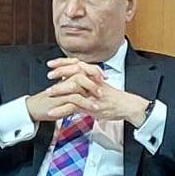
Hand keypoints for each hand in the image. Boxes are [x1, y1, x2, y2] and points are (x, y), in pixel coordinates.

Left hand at [25, 57, 149, 125]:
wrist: (126, 106)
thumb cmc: (113, 97)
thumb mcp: (99, 85)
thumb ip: (86, 81)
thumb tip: (70, 77)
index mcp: (93, 75)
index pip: (76, 64)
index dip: (63, 62)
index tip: (51, 63)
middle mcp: (92, 82)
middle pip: (74, 72)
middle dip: (59, 73)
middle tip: (49, 76)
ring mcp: (91, 94)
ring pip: (73, 88)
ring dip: (59, 90)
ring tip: (48, 94)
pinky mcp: (90, 106)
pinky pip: (73, 106)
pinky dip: (61, 109)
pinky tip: (53, 112)